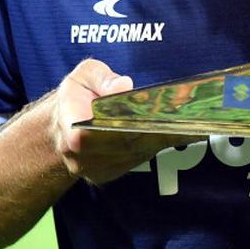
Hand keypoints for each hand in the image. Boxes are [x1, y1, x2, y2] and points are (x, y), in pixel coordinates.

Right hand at [51, 58, 191, 185]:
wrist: (63, 123)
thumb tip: (124, 85)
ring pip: (133, 155)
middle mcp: (80, 156)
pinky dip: (156, 146)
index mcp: (69, 127)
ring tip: (187, 122)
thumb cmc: (77, 94)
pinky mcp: (110, 174)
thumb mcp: (83, 74)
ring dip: (159, 139)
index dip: (118, 127)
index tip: (146, 116)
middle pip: (122, 145)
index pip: (91, 135)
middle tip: (181, 116)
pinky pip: (136, 161)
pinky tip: (178, 132)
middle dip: (150, 130)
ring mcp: (95, 169)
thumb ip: (102, 78)